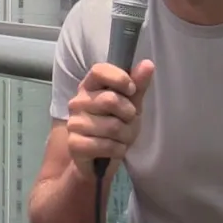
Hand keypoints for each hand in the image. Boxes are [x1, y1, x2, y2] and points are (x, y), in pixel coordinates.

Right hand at [66, 60, 154, 181]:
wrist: (101, 159)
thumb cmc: (116, 126)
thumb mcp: (131, 104)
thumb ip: (138, 85)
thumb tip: (148, 64)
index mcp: (89, 86)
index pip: (99, 71)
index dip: (119, 79)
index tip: (131, 90)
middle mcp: (78, 102)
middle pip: (111, 100)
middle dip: (128, 115)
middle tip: (127, 122)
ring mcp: (74, 123)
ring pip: (112, 126)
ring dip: (125, 136)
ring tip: (121, 139)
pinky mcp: (74, 144)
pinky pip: (106, 145)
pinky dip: (117, 150)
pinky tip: (114, 150)